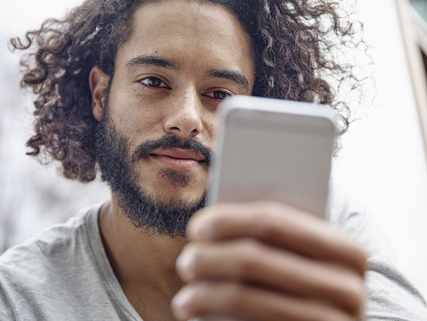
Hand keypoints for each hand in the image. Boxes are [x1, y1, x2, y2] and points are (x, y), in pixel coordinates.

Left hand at [171, 201, 366, 320]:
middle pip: (254, 258)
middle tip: (185, 262)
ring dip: (204, 295)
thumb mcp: (299, 260)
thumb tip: (213, 221)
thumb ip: (273, 237)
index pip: (273, 220)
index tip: (196, 226)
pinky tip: (200, 319)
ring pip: (246, 296)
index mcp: (346, 249)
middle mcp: (348, 286)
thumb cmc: (303, 289)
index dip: (228, 220)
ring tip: (184, 299)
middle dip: (210, 258)